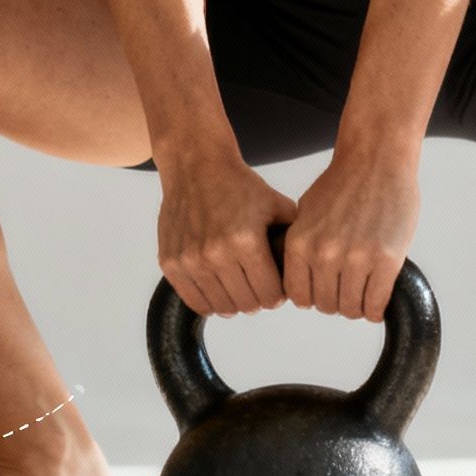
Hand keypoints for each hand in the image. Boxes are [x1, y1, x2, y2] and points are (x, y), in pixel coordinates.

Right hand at [157, 153, 298, 315]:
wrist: (195, 167)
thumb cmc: (238, 186)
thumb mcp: (277, 205)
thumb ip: (294, 239)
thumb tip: (304, 272)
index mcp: (246, 241)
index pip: (270, 295)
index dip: (277, 295)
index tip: (276, 289)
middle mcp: (216, 254)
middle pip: (247, 304)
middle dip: (258, 299)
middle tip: (258, 288)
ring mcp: (191, 260)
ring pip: (221, 308)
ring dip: (234, 302)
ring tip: (239, 288)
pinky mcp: (171, 263)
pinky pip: (195, 301)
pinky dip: (210, 301)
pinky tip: (218, 288)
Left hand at [283, 148, 420, 320]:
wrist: (377, 159)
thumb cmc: (344, 183)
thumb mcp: (306, 214)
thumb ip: (302, 245)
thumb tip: (301, 278)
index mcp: (300, 243)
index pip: (299, 296)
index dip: (313, 297)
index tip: (325, 291)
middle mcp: (324, 254)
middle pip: (326, 305)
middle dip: (338, 300)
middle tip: (349, 288)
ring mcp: (355, 258)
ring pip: (351, 309)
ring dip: (358, 306)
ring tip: (365, 290)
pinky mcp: (386, 260)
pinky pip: (375, 304)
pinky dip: (376, 308)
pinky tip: (378, 296)